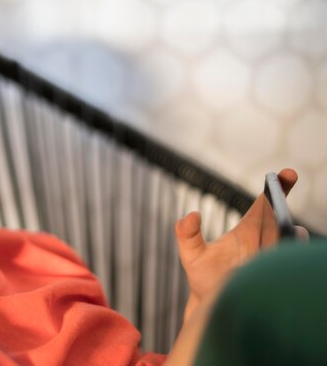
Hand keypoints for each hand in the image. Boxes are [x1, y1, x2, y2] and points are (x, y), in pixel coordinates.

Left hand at [175, 168, 297, 320]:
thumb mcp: (191, 254)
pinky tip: (284, 254)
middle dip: (286, 202)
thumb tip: (191, 215)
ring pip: (292, 241)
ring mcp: (274, 258)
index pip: (264, 205)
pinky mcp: (278, 274)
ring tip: (288, 231)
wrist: (213, 307)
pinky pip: (291, 263)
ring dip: (292, 235)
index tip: (285, 173)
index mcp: (247, 230)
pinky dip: (291, 257)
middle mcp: (264, 241)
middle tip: (285, 192)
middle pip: (282, 217)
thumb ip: (186, 233)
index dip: (277, 189)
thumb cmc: (203, 278)